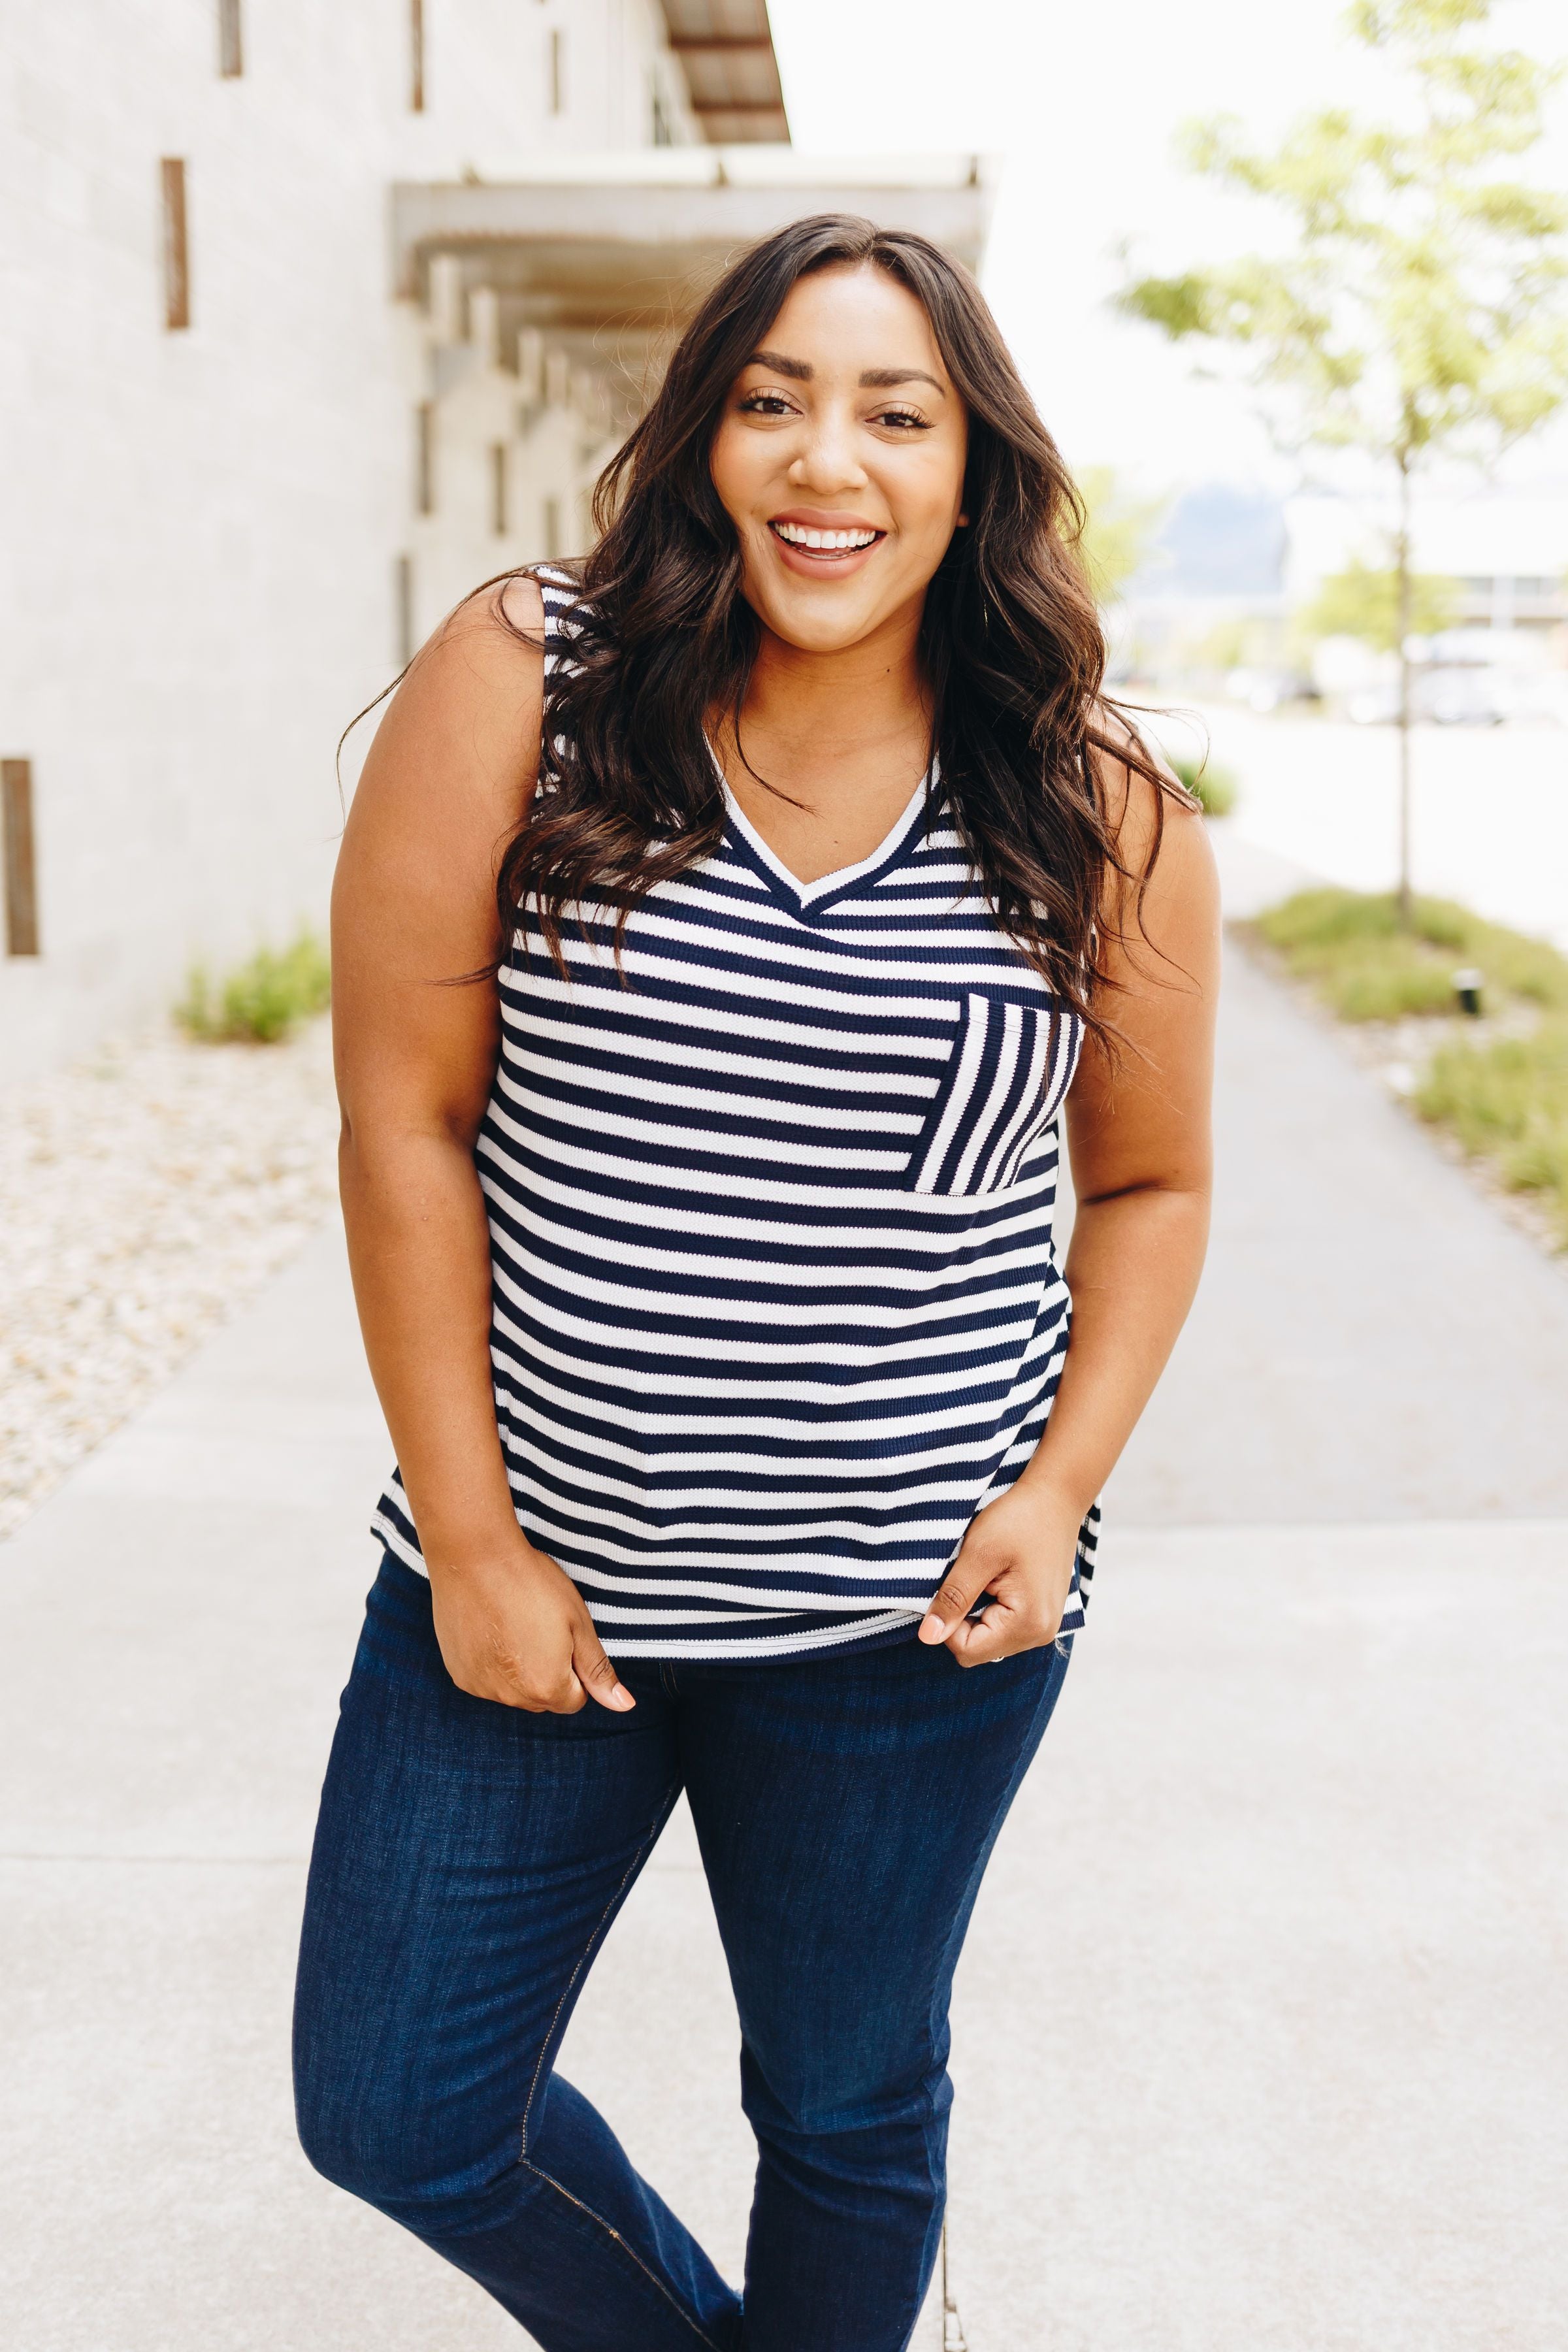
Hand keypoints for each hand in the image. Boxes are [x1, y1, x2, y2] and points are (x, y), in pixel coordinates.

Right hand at [428, 1539, 634, 1713]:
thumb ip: (598, 1670)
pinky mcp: (458, 1674)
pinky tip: (491, 1628)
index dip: (576, 1667)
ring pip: (514, 1691)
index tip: (563, 1635)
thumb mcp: (578, 1623)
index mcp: (547, 1688)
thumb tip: (624, 1705)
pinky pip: (486, 1680)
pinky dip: (492, 1663)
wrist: (474, 1558)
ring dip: (519, 1669)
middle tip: (539, 1626)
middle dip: (548, 1672)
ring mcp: (480, 1687)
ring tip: (514, 1624)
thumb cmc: (532, 1584)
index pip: (575, 1699)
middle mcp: (511, 1698)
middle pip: (544, 1698)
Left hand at [917, 1481, 1082, 1665]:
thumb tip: (928, 1637)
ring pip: (989, 1638)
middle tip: (974, 1576)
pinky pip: (1003, 1626)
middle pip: (979, 1648)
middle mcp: (1041, 1634)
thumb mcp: (978, 1555)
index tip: (955, 1584)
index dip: (948, 1622)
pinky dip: (991, 1606)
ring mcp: (1044, 1626)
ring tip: (988, 1574)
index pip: (967, 1650)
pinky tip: (998, 1578)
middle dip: (964, 1616)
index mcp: (1028, 1624)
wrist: (1056, 1498)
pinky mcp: (1042, 1615)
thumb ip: (953, 1598)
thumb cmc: (1019, 1520)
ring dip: (977, 1610)